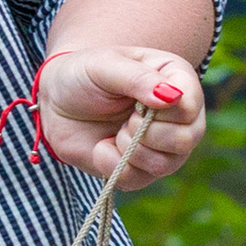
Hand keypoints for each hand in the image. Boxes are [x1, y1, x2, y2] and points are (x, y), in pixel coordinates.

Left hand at [37, 47, 205, 192]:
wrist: (55, 103)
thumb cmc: (83, 75)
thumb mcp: (105, 65)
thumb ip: (138, 78)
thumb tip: (172, 97)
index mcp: (177, 79)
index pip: (191, 105)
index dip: (164, 111)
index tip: (136, 103)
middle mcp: (178, 114)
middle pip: (186, 139)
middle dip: (145, 133)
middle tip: (125, 119)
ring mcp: (163, 145)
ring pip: (165, 164)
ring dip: (130, 150)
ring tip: (115, 133)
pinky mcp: (141, 169)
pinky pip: (138, 180)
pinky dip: (114, 166)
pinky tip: (104, 147)